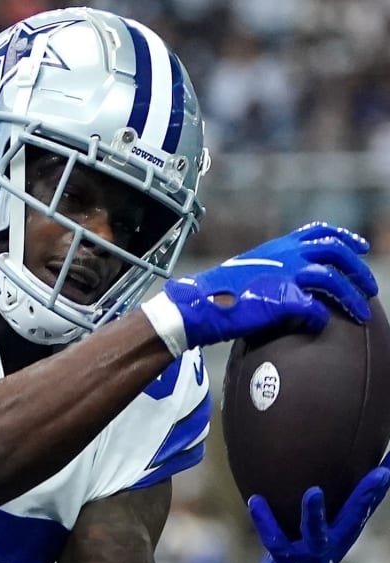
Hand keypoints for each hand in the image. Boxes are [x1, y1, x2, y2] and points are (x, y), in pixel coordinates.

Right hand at [150, 223, 376, 351]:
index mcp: (275, 247)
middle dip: (357, 269)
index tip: (360, 247)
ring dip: (351, 298)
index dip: (344, 237)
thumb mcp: (245, 273)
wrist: (196, 306)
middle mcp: (284, 255)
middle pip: (335, 252)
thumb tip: (283, 290)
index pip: (317, 232)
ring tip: (362, 313)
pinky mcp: (284, 300)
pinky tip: (320, 326)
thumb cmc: (214, 295)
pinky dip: (322, 318)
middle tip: (369, 286)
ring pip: (333, 280)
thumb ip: (269, 275)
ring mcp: (285, 276)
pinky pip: (316, 309)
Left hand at [245, 461, 389, 562]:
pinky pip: (274, 540)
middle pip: (355, 517)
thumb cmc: (308, 551)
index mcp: (344, 532)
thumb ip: (332, 505)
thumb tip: (342, 469)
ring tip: (314, 492)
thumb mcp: (327, 529)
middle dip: (366, 497)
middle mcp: (334, 542)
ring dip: (315, 513)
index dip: (379, 488)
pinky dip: (264, 520)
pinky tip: (255, 499)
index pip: (367, 506)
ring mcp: (311, 555)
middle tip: (380, 474)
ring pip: (316, 532)